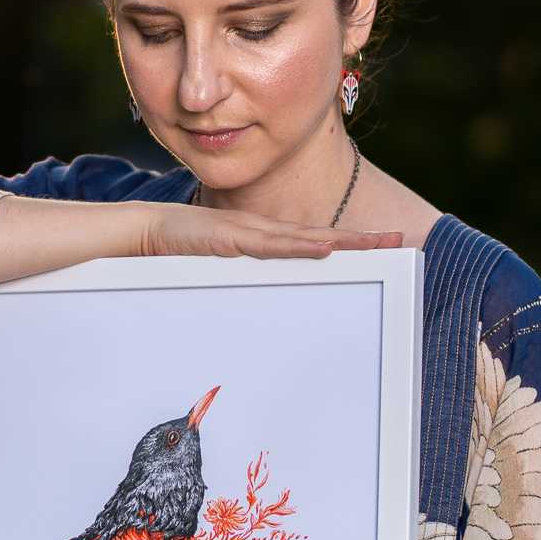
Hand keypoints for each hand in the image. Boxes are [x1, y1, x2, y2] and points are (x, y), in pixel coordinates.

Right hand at [137, 201, 403, 260]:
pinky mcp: (230, 238)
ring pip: (305, 238)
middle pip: (322, 237)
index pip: (313, 243)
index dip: (348, 244)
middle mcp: (262, 234)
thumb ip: (243, 282)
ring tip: (377, 243)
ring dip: (343, 241)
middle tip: (401, 240)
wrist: (139, 234)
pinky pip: (271, 244)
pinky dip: (299, 246)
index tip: (381, 247)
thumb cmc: (177, 255)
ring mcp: (248, 234)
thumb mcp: (220, 272)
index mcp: (263, 242)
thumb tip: (264, 305)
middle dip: (362, 239)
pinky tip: (325, 248)